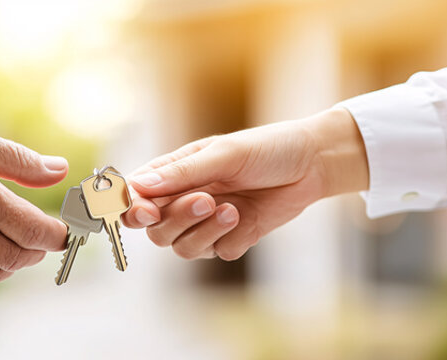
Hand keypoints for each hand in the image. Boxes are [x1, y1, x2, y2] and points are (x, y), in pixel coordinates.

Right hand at [121, 108, 367, 260]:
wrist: (312, 164)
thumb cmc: (267, 148)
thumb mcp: (224, 154)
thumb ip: (182, 173)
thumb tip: (140, 186)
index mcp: (174, 173)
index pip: (137, 196)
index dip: (134, 208)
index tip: (146, 211)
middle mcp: (184, 199)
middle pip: (156, 230)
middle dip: (177, 220)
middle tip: (205, 201)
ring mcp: (207, 222)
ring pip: (183, 248)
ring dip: (204, 233)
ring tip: (232, 211)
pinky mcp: (231, 238)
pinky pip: (218, 253)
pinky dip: (230, 239)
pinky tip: (247, 217)